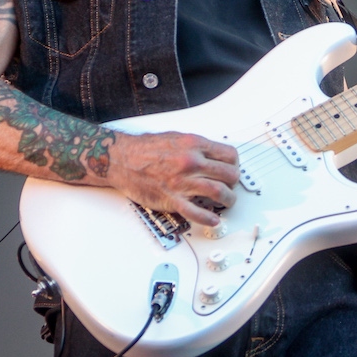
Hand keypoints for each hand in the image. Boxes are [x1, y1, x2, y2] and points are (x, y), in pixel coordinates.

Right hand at [105, 132, 239, 225]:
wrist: (122, 159)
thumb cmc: (144, 149)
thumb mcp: (176, 138)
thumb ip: (196, 147)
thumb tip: (213, 156)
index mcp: (194, 145)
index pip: (229, 155)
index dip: (235, 164)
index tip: (233, 170)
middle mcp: (191, 162)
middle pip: (228, 174)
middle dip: (234, 182)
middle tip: (232, 186)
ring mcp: (182, 181)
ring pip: (218, 192)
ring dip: (228, 199)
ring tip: (227, 202)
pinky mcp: (172, 199)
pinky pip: (196, 212)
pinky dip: (208, 218)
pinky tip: (213, 219)